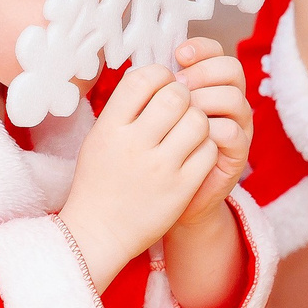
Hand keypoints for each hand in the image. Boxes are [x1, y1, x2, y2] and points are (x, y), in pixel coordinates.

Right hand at [58, 61, 218, 282]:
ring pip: (198, 121)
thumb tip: (155, 75)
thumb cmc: (100, 181)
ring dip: (198, 121)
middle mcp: (134, 144)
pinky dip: (206, 148)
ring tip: (188, 132)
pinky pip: (208, 150)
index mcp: (110, 127)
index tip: (162, 85)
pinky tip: (194, 154)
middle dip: (184, 96)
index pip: (143, 78)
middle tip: (181, 108)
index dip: (160, 75)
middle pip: (176, 96)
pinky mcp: (181, 188)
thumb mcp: (99, 138)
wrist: (100, 232)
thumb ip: (124, 108)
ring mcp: (160, 168)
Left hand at [167, 38, 251, 228]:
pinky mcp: (236, 154)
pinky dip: (211, 130)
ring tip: (180, 112)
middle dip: (204, 72)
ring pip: (234, 98)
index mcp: (209, 85)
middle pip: (231, 69)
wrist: (162, 199)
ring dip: (206, 99)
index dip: (201, 48)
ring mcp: (236, 127)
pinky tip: (187, 135)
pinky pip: (233, 133)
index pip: (215, 52)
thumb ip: (153, 90)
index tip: (178, 54)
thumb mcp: (150, 115)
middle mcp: (228, 101)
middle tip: (179, 85)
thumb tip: (141, 65)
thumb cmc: (152, 152)